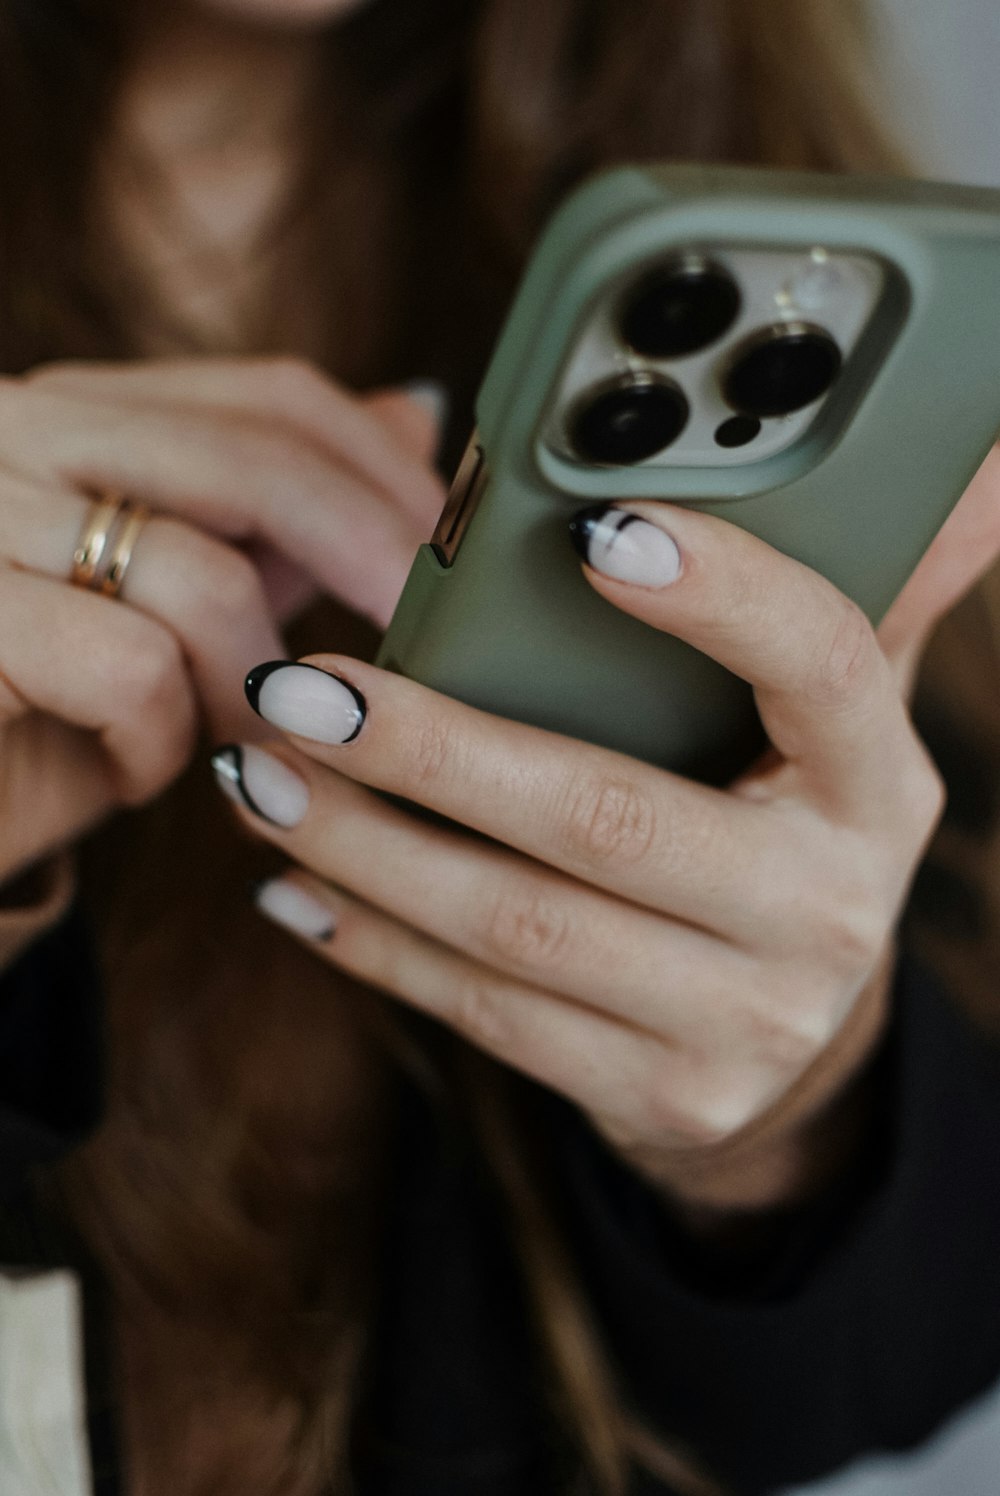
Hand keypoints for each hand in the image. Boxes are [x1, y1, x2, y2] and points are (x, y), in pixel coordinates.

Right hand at [0, 357, 443, 886]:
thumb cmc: (47, 707)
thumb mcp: (177, 601)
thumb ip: (278, 512)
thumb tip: (410, 410)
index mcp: (80, 414)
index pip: (272, 398)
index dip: (388, 474)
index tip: (455, 557)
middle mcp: (15, 432)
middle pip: (258, 461)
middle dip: (371, 560)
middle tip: (424, 648)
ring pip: (201, 574)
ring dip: (255, 686)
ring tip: (244, 744)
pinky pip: (128, 667)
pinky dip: (161, 739)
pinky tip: (139, 772)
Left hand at [214, 447, 999, 1207]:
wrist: (783, 1041)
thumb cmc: (772, 833)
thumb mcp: (819, 734)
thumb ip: (831, 612)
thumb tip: (944, 474)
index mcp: (873, 784)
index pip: (822, 667)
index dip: (719, 599)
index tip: (590, 534)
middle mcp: (829, 908)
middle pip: (609, 816)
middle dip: (433, 750)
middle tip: (300, 688)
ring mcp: (750, 1020)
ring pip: (520, 925)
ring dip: (366, 849)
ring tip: (259, 778)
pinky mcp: (665, 1097)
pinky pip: (494, 1016)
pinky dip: (379, 947)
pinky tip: (295, 889)